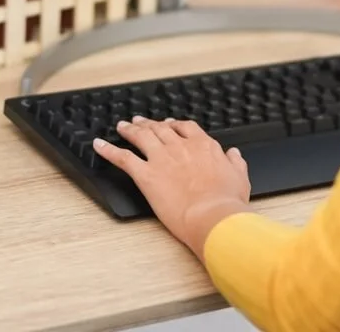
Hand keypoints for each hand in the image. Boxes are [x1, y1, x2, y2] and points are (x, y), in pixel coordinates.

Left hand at [95, 117, 251, 259]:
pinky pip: (122, 157)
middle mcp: (181, 147)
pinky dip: (108, 150)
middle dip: (148, 124)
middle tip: (139, 122)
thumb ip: (235, 163)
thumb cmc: (227, 203)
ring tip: (121, 127)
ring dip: (129, 130)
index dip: (174, 125)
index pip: (186, 128)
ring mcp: (161, 158)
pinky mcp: (146, 174)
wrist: (212, 216)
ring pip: (141, 137)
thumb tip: (234, 154)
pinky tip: (99, 145)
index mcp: (204, 146)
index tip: (169, 125)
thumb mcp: (240, 178)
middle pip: (160, 129)